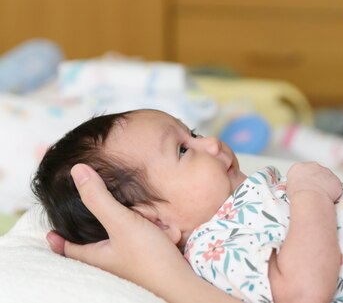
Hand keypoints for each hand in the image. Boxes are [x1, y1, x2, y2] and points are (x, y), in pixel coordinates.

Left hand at [46, 164, 193, 300]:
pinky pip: (151, 235)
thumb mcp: (122, 223)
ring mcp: (133, 257)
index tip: (50, 233)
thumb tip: (77, 171)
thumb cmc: (148, 258)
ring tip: (159, 228)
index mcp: (97, 256)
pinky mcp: (151, 256)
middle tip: (141, 215)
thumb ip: (99, 198)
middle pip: (110, 227)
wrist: (182, 280)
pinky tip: (168, 235)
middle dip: (129, 214)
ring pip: (135, 227)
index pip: (69, 247)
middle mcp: (112, 258)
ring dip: (148, 221)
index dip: (59, 238)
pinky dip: (160, 231)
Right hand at [286, 162, 342, 202]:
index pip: (300, 171)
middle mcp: (313, 166)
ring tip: (320, 197)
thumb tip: (291, 188)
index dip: (302, 181)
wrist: (311, 199)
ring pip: (326, 177)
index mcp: (298, 167)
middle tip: (313, 192)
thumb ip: (291, 185)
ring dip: (324, 185)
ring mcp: (325, 171)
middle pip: (314, 172)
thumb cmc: (298, 196)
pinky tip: (328, 198)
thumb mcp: (288, 189)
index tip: (302, 188)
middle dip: (314, 180)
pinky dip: (333, 191)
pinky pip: (334, 185)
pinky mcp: (335, 179)